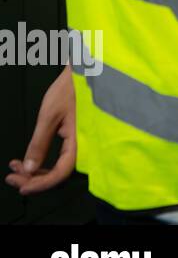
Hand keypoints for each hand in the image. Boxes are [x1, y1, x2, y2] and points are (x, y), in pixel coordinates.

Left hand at [5, 64, 76, 194]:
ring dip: (36, 172)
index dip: (40, 184)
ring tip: (15, 166)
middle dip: (33, 179)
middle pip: (58, 174)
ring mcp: (79, 143)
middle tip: (11, 176)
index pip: (60, 173)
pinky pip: (59, 159)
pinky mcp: (74, 139)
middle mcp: (82, 146)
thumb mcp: (49, 116)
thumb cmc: (70, 90)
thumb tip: (29, 169)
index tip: (20, 186)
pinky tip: (27, 159)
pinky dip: (42, 162)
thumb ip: (39, 143)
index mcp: (79, 141)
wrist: (85, 72)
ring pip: (58, 168)